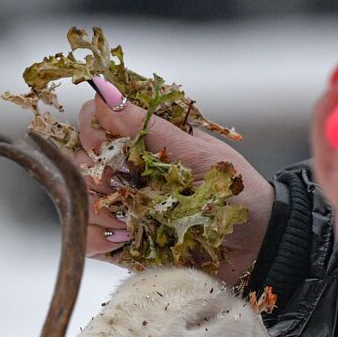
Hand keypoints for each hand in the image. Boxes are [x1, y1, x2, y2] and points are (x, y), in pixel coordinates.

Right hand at [76, 78, 273, 284]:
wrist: (258, 244)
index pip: (92, 121)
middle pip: (79, 164)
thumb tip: (104, 91)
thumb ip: (149, 129)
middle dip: (98, 177)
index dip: (89, 131)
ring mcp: (122, 208)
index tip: (104, 145)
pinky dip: (98, 241)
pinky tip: (125, 240)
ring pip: (80, 203)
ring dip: (100, 211)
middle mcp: (127, 171)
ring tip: (133, 221)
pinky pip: (88, 241)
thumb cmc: (237, 191)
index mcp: (143, 141)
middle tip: (130, 189)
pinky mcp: (122, 245)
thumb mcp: (198, 155)